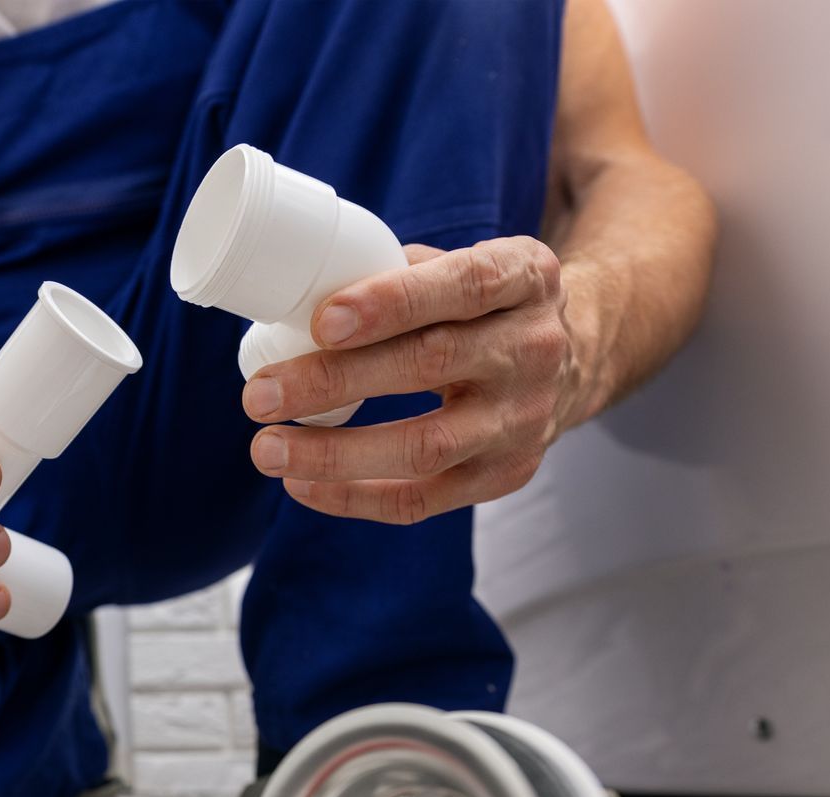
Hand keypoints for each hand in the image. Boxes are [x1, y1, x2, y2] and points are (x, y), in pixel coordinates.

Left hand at [242, 236, 579, 523]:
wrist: (569, 359)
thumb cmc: (480, 306)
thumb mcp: (463, 264)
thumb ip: (395, 272)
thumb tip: (297, 296)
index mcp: (524, 277)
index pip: (464, 285)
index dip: (392, 303)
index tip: (321, 321)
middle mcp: (533, 349)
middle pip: (431, 365)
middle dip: (334, 382)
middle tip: (259, 395)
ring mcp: (524, 420)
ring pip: (425, 447)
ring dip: (334, 453)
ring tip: (266, 449)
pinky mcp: (505, 476)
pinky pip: (421, 499)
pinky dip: (352, 496)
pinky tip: (299, 484)